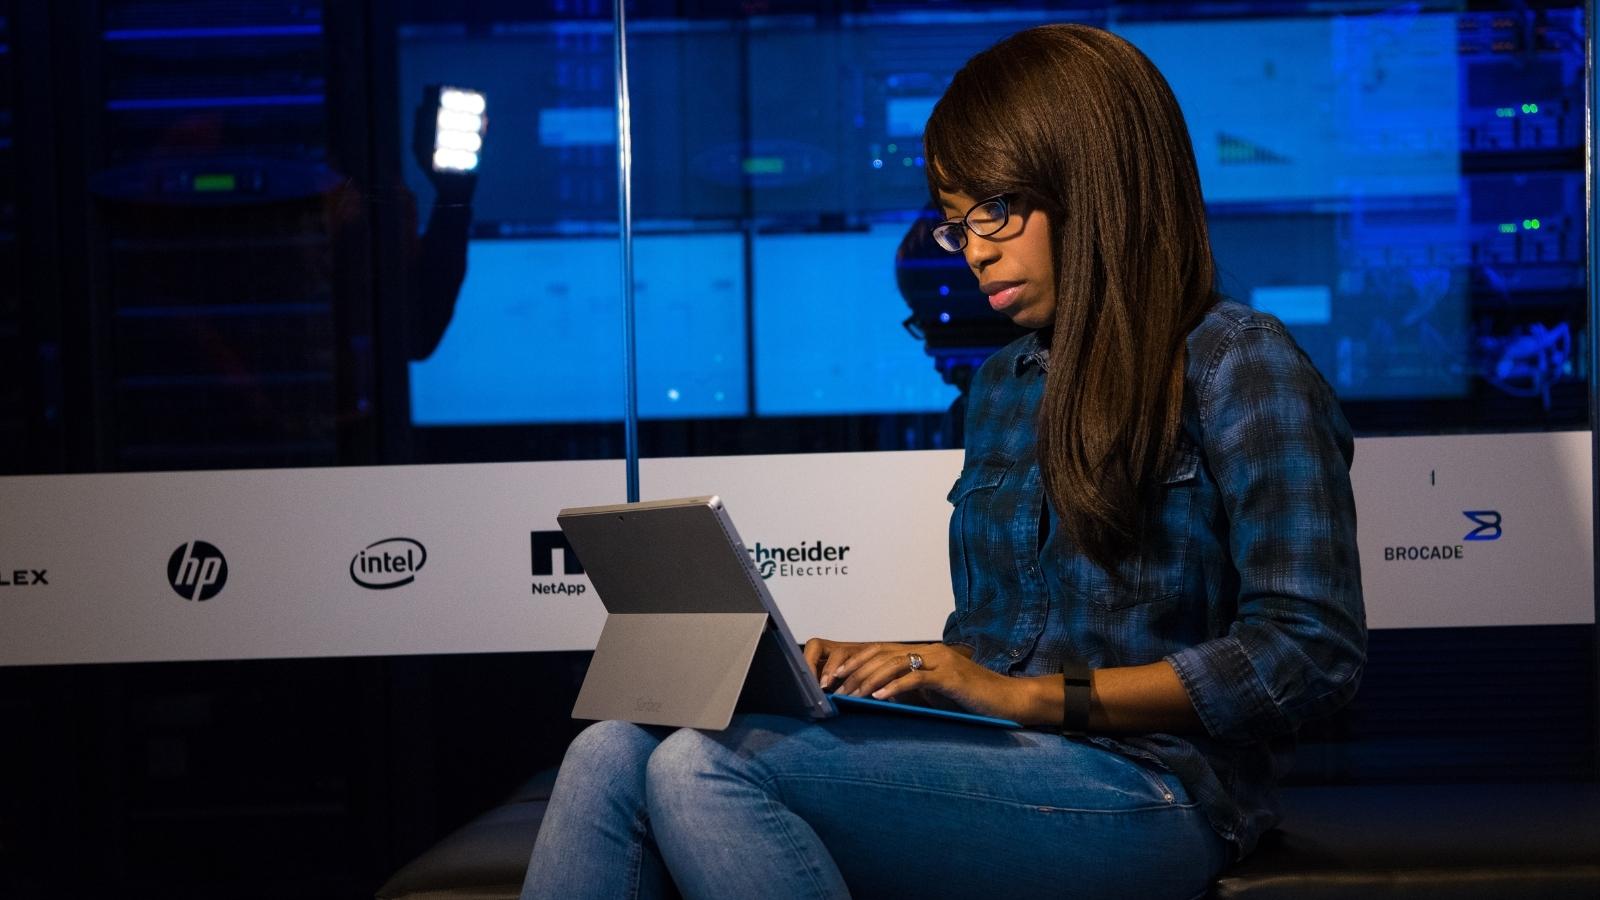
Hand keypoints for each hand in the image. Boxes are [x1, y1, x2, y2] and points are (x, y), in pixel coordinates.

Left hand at [802, 638, 1026, 720]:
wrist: (1009, 700)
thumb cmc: (972, 700)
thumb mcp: (935, 694)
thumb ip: (911, 691)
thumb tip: (878, 698)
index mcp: (924, 653)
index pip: (881, 650)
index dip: (856, 661)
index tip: (834, 676)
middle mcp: (930, 651)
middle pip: (882, 654)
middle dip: (855, 669)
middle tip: (834, 686)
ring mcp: (940, 661)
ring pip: (895, 663)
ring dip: (869, 679)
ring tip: (851, 694)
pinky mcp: (950, 676)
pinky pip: (916, 678)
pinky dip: (894, 687)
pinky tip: (878, 697)